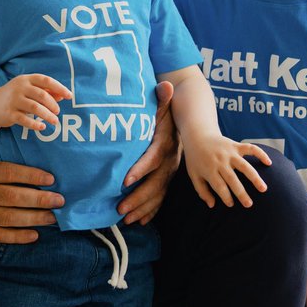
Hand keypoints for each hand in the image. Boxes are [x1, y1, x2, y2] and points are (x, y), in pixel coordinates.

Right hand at [0, 74, 70, 130]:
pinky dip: (35, 124)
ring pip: (35, 107)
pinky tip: (42, 127)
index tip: (70, 96)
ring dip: (47, 115)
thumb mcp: (29, 90)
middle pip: (42, 95)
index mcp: (26, 79)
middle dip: (53, 105)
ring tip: (55, 121)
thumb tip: (62, 96)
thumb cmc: (16, 96)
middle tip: (58, 112)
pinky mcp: (9, 113)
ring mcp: (13, 100)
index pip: (46, 80)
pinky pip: (25, 120)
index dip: (59, 88)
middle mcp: (19, 88)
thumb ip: (45, 92)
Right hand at [0, 139, 61, 243]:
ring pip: (8, 217)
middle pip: (11, 196)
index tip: (51, 179)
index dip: (30, 175)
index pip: (6, 172)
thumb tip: (8, 130)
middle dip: (38, 199)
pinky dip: (18, 236)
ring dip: (34, 218)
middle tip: (59, 200)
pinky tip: (35, 235)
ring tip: (53, 217)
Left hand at [118, 81, 176, 224]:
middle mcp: (170, 161)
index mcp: (166, 144)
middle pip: (155, 183)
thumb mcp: (164, 107)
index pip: (153, 158)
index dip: (140, 169)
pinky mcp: (167, 179)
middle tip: (120, 209)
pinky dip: (151, 211)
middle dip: (138, 197)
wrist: (186, 127)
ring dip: (142, 208)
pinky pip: (161, 198)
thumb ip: (162, 99)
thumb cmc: (167, 116)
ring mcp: (170, 173)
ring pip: (158, 194)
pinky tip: (139, 222)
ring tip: (126, 219)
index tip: (125, 180)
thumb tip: (165, 84)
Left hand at [182, 134, 270, 207]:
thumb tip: (212, 205)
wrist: (197, 135)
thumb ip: (202, 191)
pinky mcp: (236, 145)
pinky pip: (250, 148)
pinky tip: (269, 163)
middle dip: (241, 193)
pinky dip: (261, 154)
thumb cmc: (195, 159)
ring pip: (244, 166)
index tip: (231, 204)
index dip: (226, 197)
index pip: (220, 186)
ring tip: (264, 189)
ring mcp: (229, 153)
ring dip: (255, 178)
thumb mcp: (193, 175)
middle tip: (249, 205)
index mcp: (209, 170)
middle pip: (232, 179)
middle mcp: (220, 161)